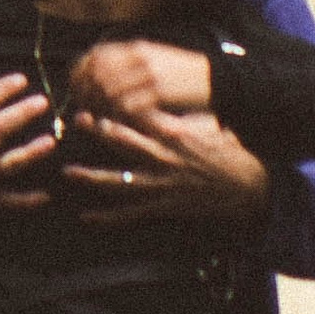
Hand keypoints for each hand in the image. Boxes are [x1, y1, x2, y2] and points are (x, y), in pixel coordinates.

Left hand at [59, 49, 270, 228]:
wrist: (246, 186)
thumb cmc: (228, 150)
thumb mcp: (208, 122)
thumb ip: (180, 112)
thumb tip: (160, 97)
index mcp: (175, 134)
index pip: (140, 117)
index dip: (117, 107)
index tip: (99, 96)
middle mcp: (164, 158)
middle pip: (125, 143)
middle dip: (99, 132)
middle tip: (77, 120)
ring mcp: (162, 185)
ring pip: (120, 181)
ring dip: (92, 177)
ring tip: (68, 171)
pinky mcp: (163, 206)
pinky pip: (130, 213)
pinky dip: (108, 217)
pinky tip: (87, 216)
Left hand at [69, 38, 214, 132]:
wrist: (219, 80)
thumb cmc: (184, 74)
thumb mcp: (156, 58)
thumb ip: (130, 61)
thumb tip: (100, 67)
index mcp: (137, 48)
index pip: (97, 55)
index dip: (80, 70)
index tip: (74, 86)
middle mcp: (140, 58)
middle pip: (98, 73)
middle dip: (84, 90)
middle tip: (80, 105)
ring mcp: (149, 75)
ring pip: (108, 91)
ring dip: (97, 106)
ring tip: (93, 117)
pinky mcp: (159, 94)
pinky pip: (127, 106)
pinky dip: (116, 116)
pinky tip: (113, 123)